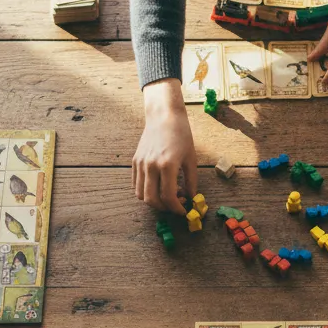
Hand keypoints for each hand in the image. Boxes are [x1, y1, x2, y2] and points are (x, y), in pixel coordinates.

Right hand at [133, 79, 196, 213]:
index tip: (183, 210)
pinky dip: (145, 191)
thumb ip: (191, 181)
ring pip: (140, 194)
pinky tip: (158, 186)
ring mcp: (140, 164)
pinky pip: (136, 184)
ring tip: (167, 194)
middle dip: (164, 208)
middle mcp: (151, 166)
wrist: (164, 116)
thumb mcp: (191, 159)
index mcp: (167, 165)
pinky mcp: (135, 161)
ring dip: (154, 201)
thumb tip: (192, 198)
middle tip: (175, 205)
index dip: (176, 208)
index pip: (168, 197)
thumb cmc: (182, 135)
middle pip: (152, 200)